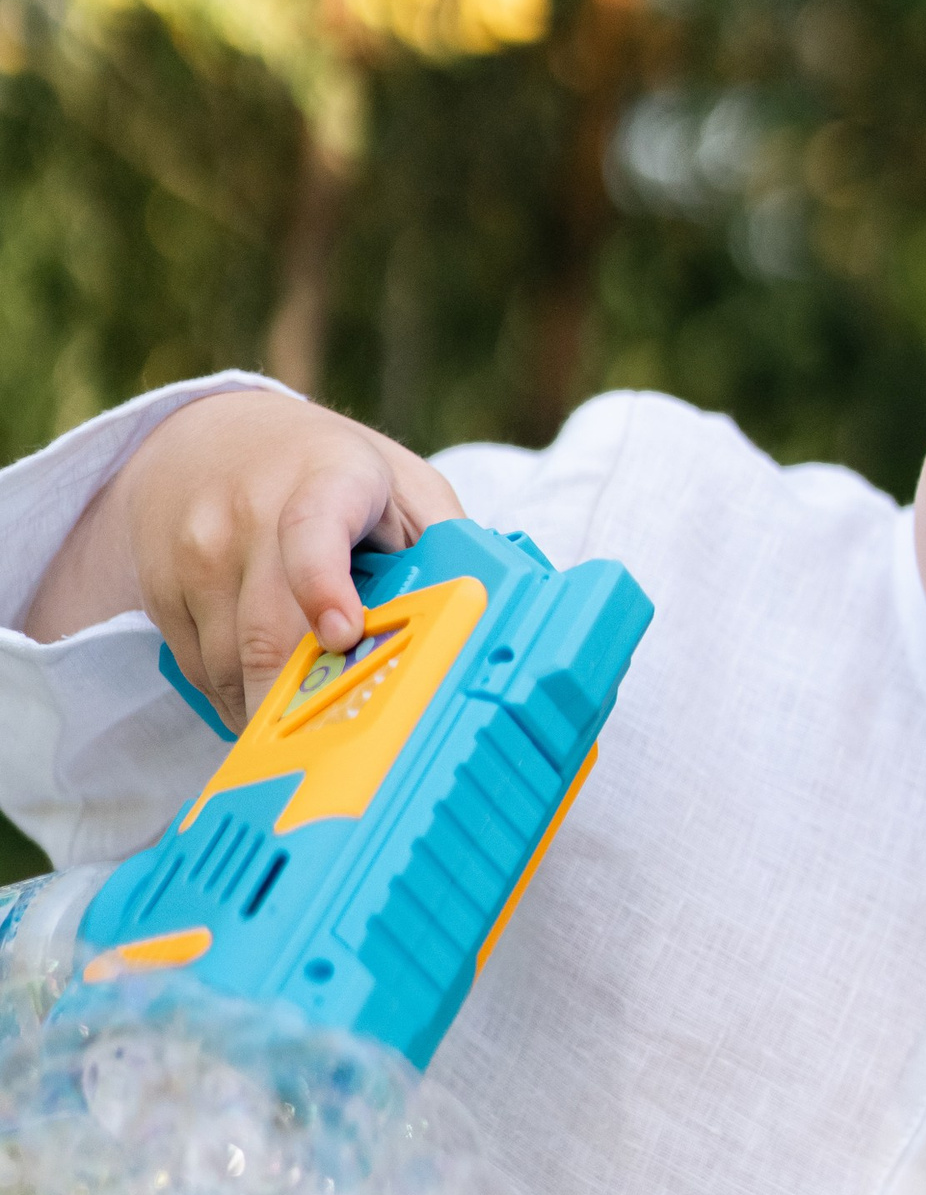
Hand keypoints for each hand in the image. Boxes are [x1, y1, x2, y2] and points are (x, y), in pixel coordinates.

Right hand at [27, 389, 461, 729]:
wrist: (203, 437)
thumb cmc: (326, 470)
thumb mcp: (400, 483)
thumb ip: (445, 540)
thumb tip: (494, 615)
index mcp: (327, 480)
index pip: (313, 532)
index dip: (323, 586)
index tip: (342, 634)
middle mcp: (249, 515)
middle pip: (266, 632)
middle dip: (299, 705)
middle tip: (339, 757)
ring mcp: (197, 554)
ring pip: (229, 665)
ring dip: (270, 712)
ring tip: (312, 733)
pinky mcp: (161, 590)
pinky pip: (199, 671)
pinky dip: (235, 698)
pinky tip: (267, 698)